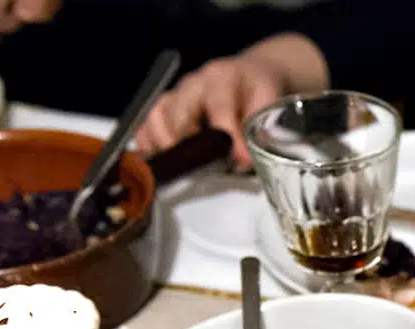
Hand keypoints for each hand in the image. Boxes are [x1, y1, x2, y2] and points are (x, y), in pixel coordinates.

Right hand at [138, 56, 283, 169]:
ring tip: (185, 165)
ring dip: (166, 145)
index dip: (228, 137)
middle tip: (207, 168)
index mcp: (222, 78)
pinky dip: (149, 144)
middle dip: (190, 146)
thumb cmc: (258, 91)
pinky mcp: (164, 107)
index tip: (240, 161)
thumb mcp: (269, 103)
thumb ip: (260, 130)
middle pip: (177, 114)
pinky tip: (164, 159)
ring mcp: (174, 94)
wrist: (248, 75)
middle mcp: (193, 83)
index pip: (219, 107)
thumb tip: (242, 161)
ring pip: (155, 117)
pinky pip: (145, 125)